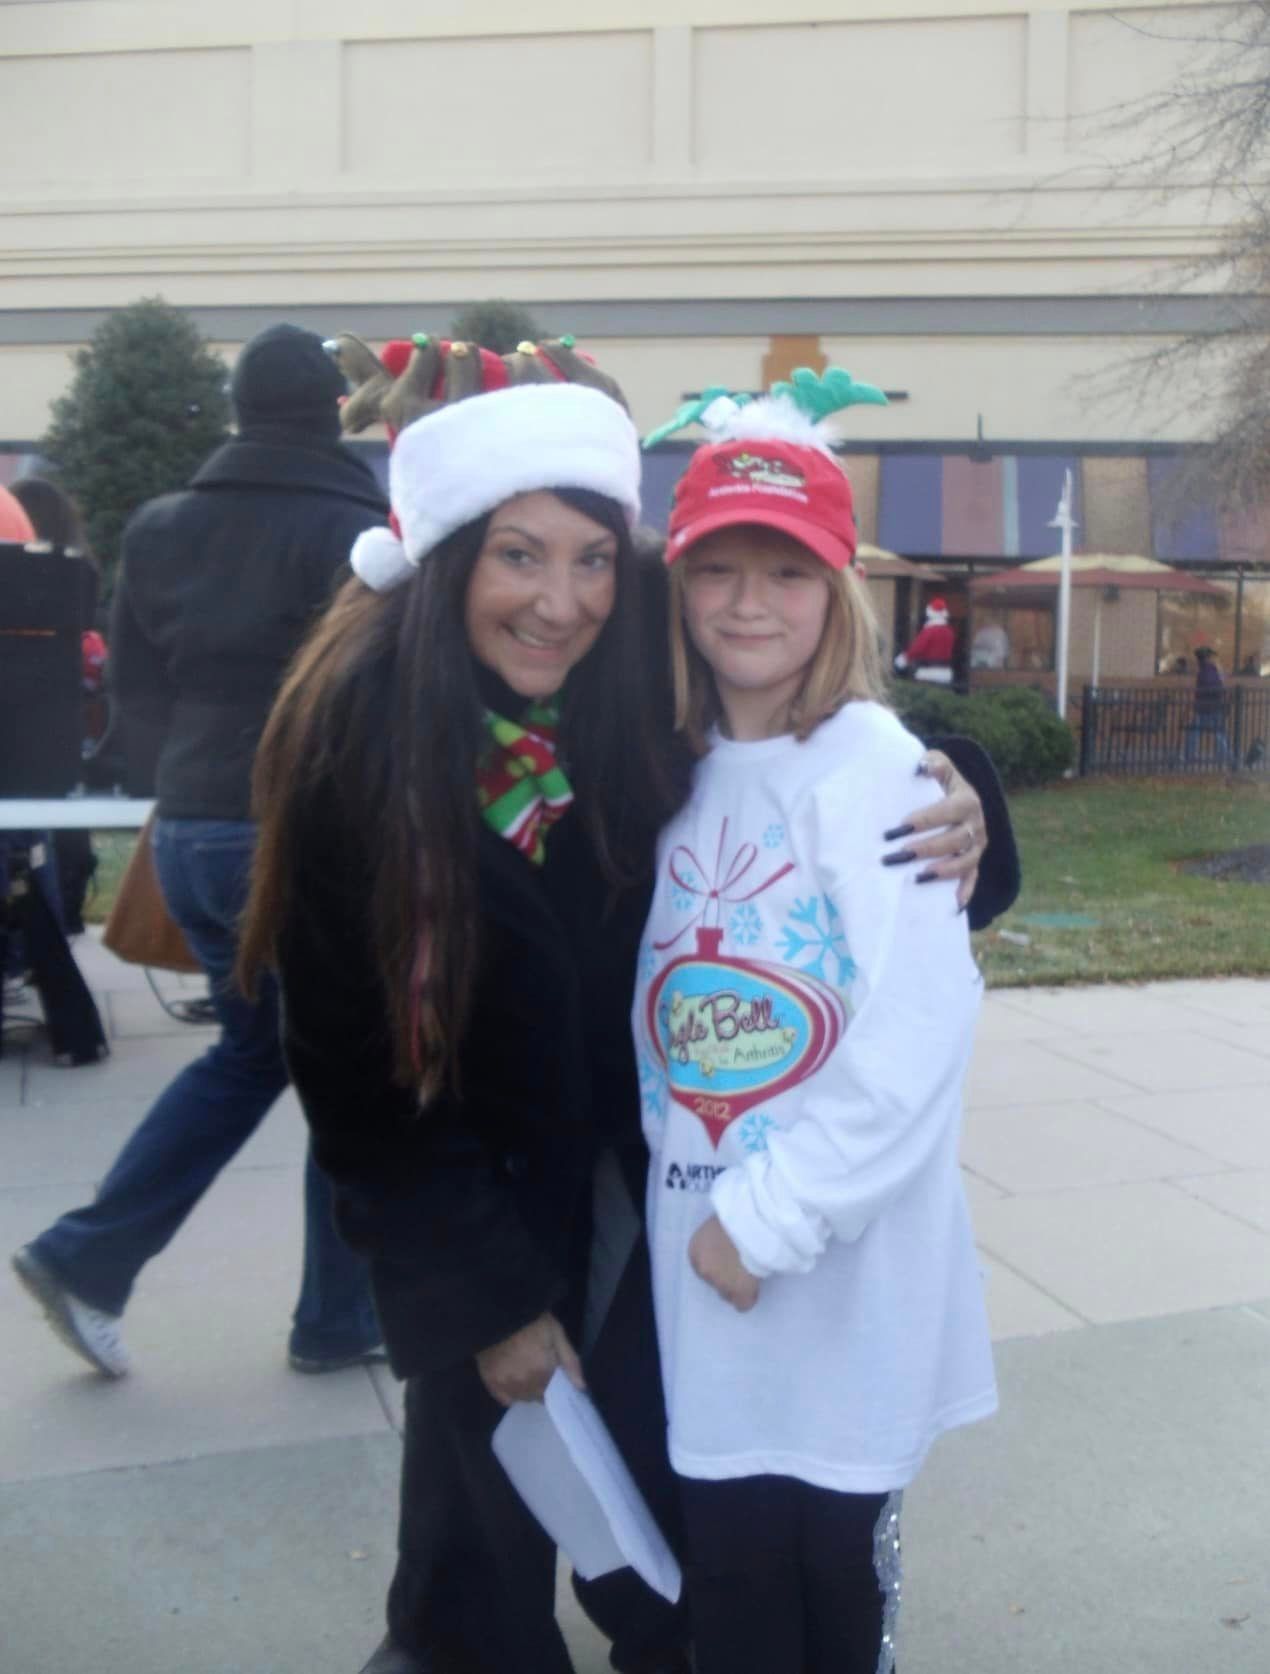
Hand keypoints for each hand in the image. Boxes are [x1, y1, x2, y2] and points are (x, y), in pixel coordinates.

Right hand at [475, 1312, 584, 1406]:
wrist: (499, 1312)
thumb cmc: (531, 1320)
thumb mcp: (556, 1333)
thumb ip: (570, 1361)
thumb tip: (581, 1387)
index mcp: (544, 1372)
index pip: (556, 1392)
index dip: (557, 1384)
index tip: (554, 1374)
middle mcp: (526, 1384)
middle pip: (539, 1397)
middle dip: (543, 1387)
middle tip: (539, 1368)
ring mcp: (507, 1385)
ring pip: (523, 1398)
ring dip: (528, 1391)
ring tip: (526, 1372)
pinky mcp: (491, 1383)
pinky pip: (504, 1399)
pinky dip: (511, 1393)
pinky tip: (513, 1381)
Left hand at [689, 1216, 760, 1312]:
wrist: (753, 1223)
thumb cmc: (737, 1216)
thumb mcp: (718, 1224)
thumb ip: (715, 1239)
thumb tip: (723, 1247)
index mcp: (695, 1251)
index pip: (702, 1267)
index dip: (718, 1264)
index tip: (730, 1259)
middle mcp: (703, 1270)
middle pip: (714, 1282)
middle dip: (726, 1277)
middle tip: (742, 1267)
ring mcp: (721, 1283)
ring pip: (727, 1295)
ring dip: (737, 1287)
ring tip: (751, 1275)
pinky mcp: (740, 1292)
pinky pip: (743, 1304)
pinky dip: (749, 1298)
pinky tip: (755, 1288)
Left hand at [882, 748, 984, 910]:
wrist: (958, 793)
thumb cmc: (940, 779)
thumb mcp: (939, 764)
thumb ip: (932, 763)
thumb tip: (920, 767)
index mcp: (967, 800)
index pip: (945, 812)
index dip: (922, 821)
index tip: (896, 830)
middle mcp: (977, 824)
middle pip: (954, 840)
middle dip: (925, 849)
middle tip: (896, 857)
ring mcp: (978, 845)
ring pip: (965, 862)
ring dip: (942, 872)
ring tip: (917, 878)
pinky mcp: (975, 860)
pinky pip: (973, 879)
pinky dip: (965, 893)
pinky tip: (953, 906)